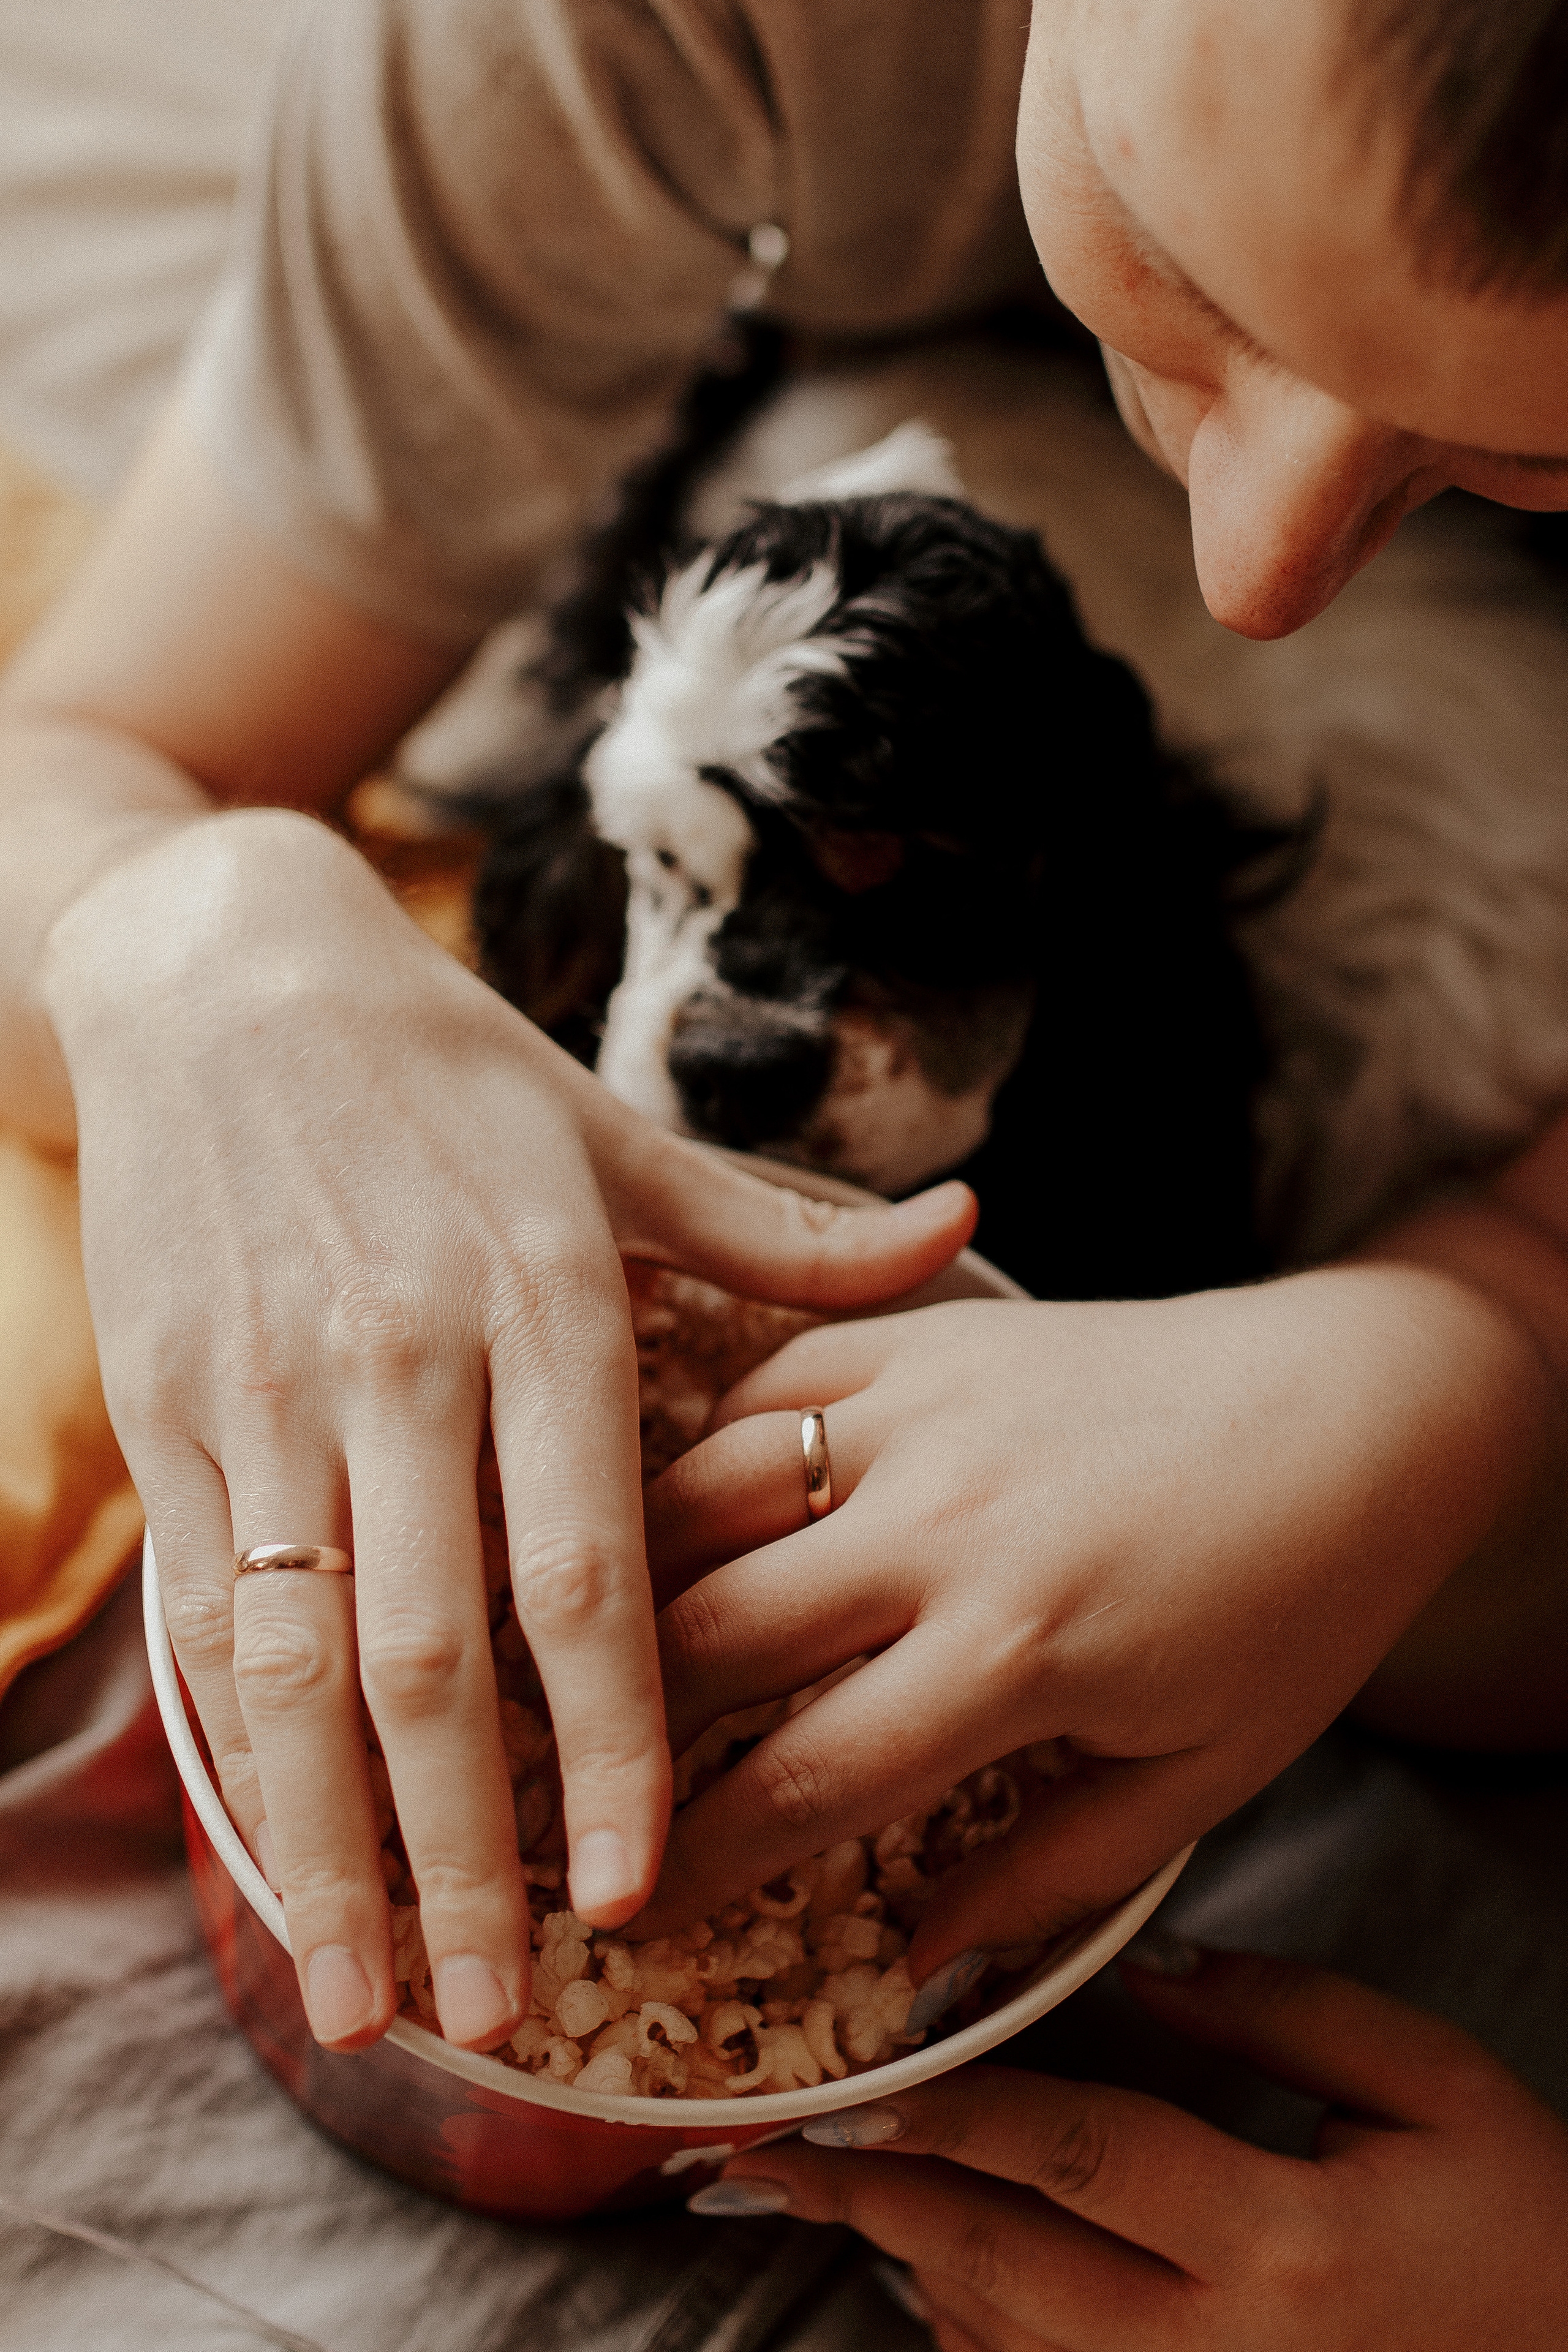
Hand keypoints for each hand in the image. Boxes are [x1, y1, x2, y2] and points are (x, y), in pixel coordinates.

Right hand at [41, 807, 972, 2050]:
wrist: (223, 974)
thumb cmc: (446, 1067)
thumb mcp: (616, 1134)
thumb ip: (782, 1229)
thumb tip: (969, 1230)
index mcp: (541, 1305)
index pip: (586, 1570)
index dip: (618, 1740)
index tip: (642, 1885)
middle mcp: (403, 1364)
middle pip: (438, 1655)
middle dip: (472, 1852)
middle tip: (516, 2005)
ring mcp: (270, 1394)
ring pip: (301, 1661)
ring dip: (337, 1847)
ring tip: (376, 1996)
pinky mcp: (172, 1406)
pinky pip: (207, 1604)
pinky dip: (243, 1744)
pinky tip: (280, 1854)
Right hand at [640, 1276, 1545, 1958]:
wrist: (1353, 1410)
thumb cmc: (1289, 1606)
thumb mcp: (1200, 1775)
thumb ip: (1052, 1877)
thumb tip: (915, 1960)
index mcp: (1016, 1649)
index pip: (801, 1780)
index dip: (693, 1862)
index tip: (618, 1914)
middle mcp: (945, 1522)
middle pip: (709, 1634)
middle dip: (608, 1724)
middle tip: (544, 1780)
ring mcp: (924, 1409)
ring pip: (700, 1492)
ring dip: (622, 1575)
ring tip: (565, 1648)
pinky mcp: (925, 1336)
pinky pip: (761, 1381)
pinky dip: (699, 1446)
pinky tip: (669, 1506)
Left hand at [710, 1945, 1567, 2350]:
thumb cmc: (1525, 2228)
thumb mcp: (1432, 2086)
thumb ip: (1283, 2011)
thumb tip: (1143, 1961)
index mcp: (1282, 2242)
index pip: (1082, 2159)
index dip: (956, 2114)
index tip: (855, 2079)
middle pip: (1001, 2268)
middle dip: (872, 2198)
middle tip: (765, 2151)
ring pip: (1004, 2345)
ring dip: (906, 2258)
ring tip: (817, 2183)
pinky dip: (971, 2329)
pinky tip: (931, 2263)